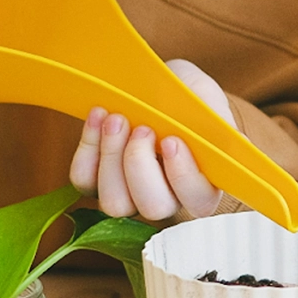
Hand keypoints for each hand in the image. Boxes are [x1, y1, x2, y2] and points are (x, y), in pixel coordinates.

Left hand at [69, 59, 229, 220]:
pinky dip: (88, 148)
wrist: (159, 91)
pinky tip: (99, 117)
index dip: (183, 176)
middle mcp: (167, 198)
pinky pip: (85, 181)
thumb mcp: (205, 97)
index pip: (199, 201)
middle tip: (142, 128)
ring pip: (115, 202)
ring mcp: (129, 196)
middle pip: (152, 206)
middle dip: (140, 165)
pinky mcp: (97, 184)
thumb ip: (212, 114)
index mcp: (202, 184)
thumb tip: (211, 126)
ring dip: (111, 157)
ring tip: (116, 119)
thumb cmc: (188, 99)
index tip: (171, 140)